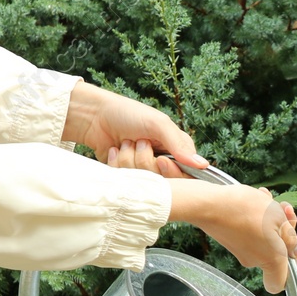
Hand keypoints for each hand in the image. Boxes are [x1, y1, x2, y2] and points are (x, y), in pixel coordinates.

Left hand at [62, 82, 204, 177]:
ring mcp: (142, 169)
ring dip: (128, 160)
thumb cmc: (127, 114)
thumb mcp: (158, 124)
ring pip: (143, 181)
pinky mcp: (126, 175)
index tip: (159, 160)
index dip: (171, 170)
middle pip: (161, 179)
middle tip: (137, 142)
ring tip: (123, 143)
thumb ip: (180, 145)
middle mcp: (161, 161)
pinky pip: (126, 181)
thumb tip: (203, 165)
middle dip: (145, 160)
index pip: (184, 172)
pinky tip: (113, 151)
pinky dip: (117, 165)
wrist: (93, 116)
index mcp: (175, 148)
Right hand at [168, 180, 296, 292]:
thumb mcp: (278, 218)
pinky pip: (251, 230)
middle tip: (284, 209)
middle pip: (276, 251)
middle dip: (283, 228)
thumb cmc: (245, 210)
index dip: (290, 268)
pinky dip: (256, 216)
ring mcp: (241, 251)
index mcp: (271, 261)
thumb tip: (295, 250)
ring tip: (267, 198)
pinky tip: (257, 198)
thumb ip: (290, 236)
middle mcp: (255, 260)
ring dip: (271, 216)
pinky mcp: (230, 240)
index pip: (280, 283)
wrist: (208, 204)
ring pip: (265, 236)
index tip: (292, 248)